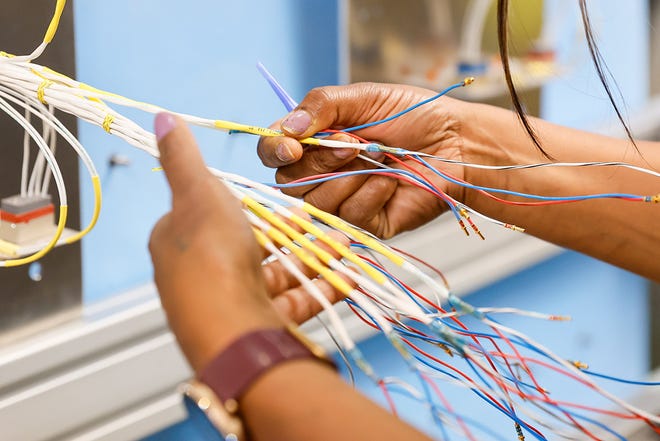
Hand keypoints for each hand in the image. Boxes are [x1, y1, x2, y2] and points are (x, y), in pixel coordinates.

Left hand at [149, 113, 349, 372]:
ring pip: (280, 274)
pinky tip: (348, 275)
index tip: (283, 194)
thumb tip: (161, 117)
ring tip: (346, 242)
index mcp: (179, 241)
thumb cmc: (211, 257)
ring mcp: (233, 304)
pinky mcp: (261, 327)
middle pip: (254, 245)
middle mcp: (202, 275)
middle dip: (294, 231)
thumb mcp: (198, 193)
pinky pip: (295, 301)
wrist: (232, 332)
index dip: (248, 203)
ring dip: (315, 257)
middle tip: (327, 216)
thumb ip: (184, 157)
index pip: (212, 214)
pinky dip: (322, 287)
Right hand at [257, 83, 468, 238]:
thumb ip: (322, 106)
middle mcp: (323, 173)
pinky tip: (393, 180)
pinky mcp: (367, 223)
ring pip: (317, 203)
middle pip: (290, 183)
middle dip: (320, 162)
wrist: (456, 142)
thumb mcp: (364, 97)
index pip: (274, 152)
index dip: (275, 151)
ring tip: (381, 158)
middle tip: (353, 144)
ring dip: (349, 177)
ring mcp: (343, 200)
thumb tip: (286, 128)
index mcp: (315, 141)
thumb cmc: (413, 115)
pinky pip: (351, 215)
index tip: (293, 147)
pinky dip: (372, 192)